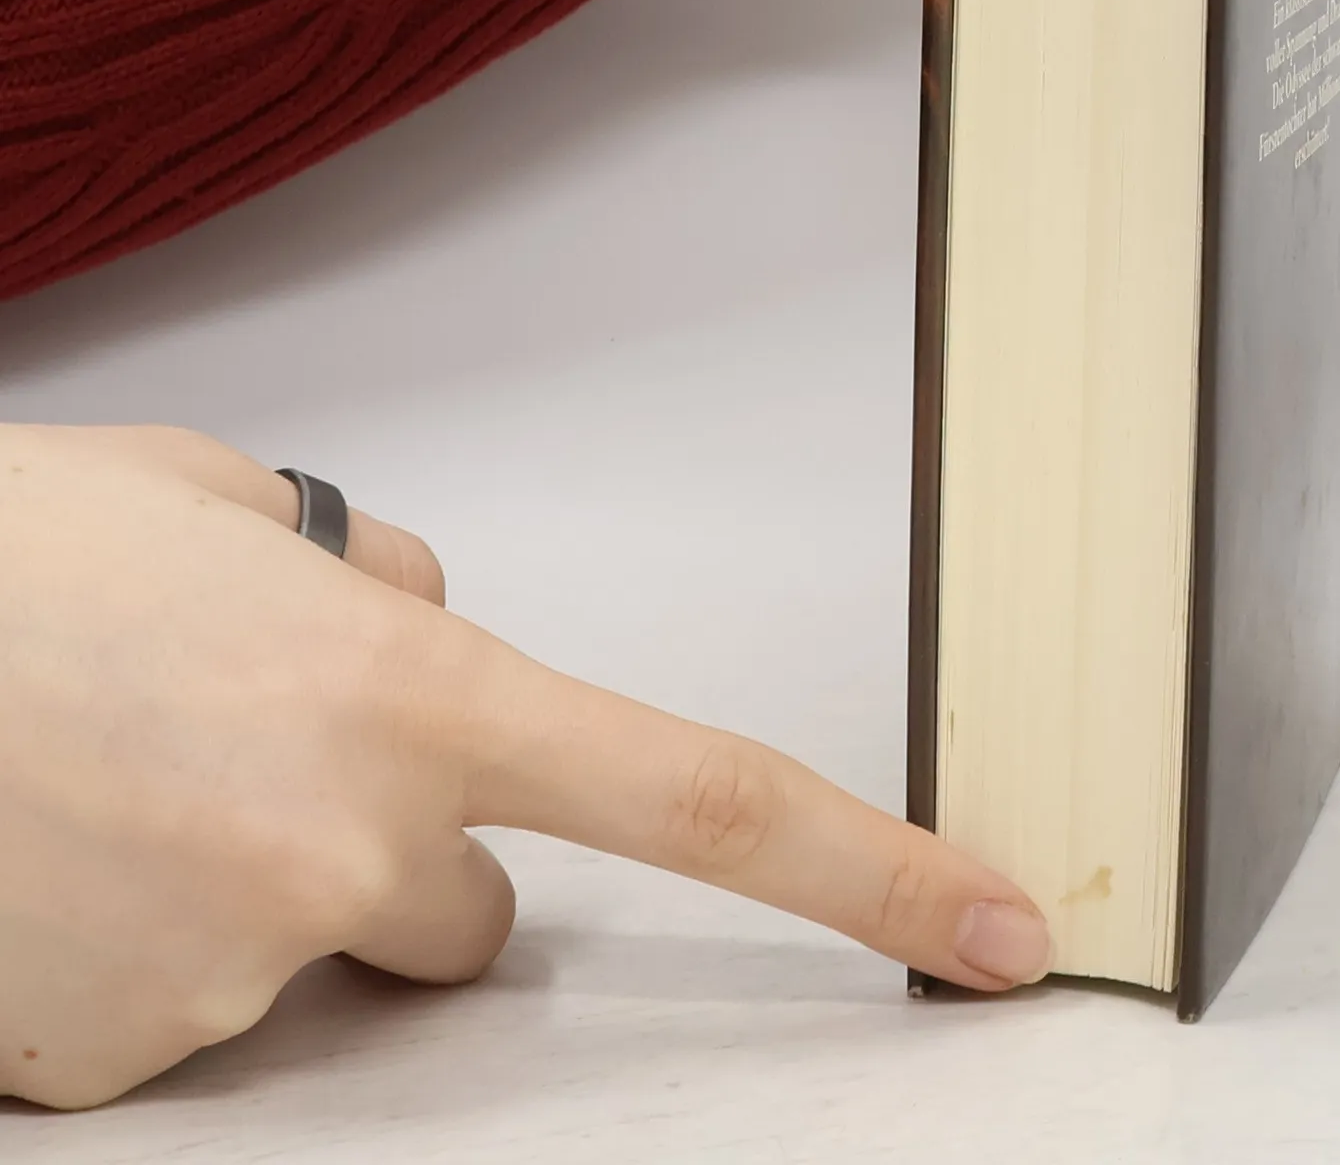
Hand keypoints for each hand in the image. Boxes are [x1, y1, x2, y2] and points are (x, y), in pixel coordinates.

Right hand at [0, 425, 1049, 1109]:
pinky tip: (55, 853)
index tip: (997, 930)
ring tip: (114, 785)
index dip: (870, 867)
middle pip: (465, 920)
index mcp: (411, 695)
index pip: (701, 794)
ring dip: (255, 896)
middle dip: (400, 859)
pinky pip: (191, 1015)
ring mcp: (225, 978)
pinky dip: (142, 951)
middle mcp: (345, 854)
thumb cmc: (26, 553)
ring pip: (316, 960)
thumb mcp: (235, 512)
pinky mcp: (114, 1072)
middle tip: (245, 759)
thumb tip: (428, 630)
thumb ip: (373, 583)